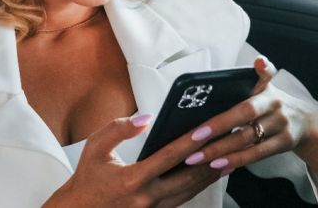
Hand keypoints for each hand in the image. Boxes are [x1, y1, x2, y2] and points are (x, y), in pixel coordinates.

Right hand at [43, 114, 224, 207]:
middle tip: (229, 143)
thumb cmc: (87, 178)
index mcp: (132, 179)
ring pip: (189, 191)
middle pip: (188, 177)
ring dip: (209, 174)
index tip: (207, 128)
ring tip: (229, 157)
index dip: (189, 142)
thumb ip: (118, 129)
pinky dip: (198, 186)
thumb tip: (146, 118)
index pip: (168, 157)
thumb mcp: (94, 148)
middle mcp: (146, 198)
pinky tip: (209, 174)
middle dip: (210, 160)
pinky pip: (183, 199)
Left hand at [181, 56, 317, 190]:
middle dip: (216, 126)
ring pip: (246, 138)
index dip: (258, 71)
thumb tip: (252, 63)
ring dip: (219, 150)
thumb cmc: (273, 104)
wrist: (307, 123)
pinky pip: (256, 154)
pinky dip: (235, 160)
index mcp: (267, 89)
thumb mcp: (267, 86)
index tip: (250, 69)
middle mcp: (275, 105)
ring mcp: (281, 125)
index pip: (260, 78)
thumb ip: (257, 75)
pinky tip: (216, 165)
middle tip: (191, 138)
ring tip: (195, 157)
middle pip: (244, 114)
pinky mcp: (283, 144)